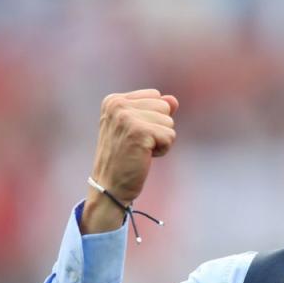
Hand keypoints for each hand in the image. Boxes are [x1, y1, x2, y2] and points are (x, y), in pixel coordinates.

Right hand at [81, 89, 178, 233]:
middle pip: (164, 107)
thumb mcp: (136, 128)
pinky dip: (163, 149)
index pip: (155, 96)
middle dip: (159, 128)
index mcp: (113, 100)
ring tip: (141, 150)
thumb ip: (154, 110)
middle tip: (138, 144)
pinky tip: (145, 156)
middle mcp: (117, 105)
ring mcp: (127, 117)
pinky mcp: (140, 132)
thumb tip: (174, 100)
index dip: (153, 118)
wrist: (110, 186)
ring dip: (161, 140)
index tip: (135, 134)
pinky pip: (170, 136)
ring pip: (169, 122)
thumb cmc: (124, 158)